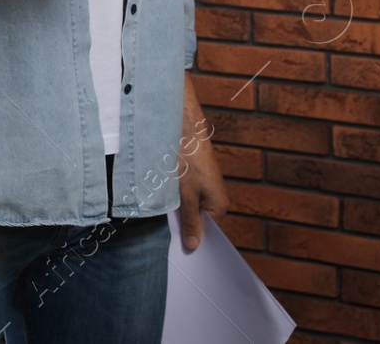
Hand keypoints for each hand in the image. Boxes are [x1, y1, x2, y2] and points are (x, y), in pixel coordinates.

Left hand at [178, 78, 229, 252]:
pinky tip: (161, 200)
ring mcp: (205, 188)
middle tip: (165, 238)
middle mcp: (215, 198)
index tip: (177, 251)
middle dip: (181, 226)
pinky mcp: (194, 178)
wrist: (184, 129)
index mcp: (219, 206)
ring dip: (175, 210)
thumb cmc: (187, 161)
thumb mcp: (186, 196)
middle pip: (197, 220)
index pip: (206, 233)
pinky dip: (174, 199)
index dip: (190, 239)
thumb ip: (190, 222)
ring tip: (161, 217)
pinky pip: (184, 195)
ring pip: (188, 207)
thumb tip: (194, 247)